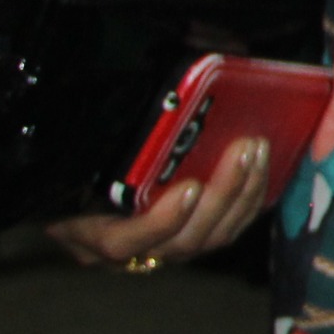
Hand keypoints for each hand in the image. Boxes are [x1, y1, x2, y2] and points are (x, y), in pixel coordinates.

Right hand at [49, 139, 270, 270]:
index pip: (119, 243)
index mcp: (84, 231)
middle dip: (222, 195)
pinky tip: (263, 166)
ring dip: (242, 193)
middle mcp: (125, 251)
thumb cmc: (71, 161)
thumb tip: (162, 82)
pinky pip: (226, 230)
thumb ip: (98, 131)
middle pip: (183, 241)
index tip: (189, 188)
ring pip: (211, 238)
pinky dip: (248, 200)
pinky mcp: (190, 239)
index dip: (159, 222)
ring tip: (257, 149)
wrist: (72, 181)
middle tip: (244, 148)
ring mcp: (160, 250)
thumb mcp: (75, 150)